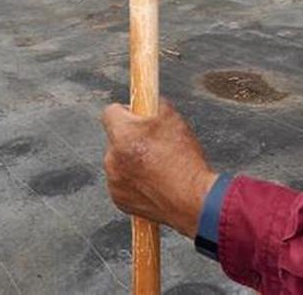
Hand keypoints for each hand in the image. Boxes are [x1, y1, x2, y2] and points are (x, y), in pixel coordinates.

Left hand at [100, 100, 218, 237]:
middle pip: (115, 138)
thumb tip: (150, 102)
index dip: (126, 111)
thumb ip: (156, 105)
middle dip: (131, 138)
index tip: (137, 115)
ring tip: (158, 165)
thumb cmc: (185, 161)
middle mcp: (112, 159)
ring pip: (118, 161)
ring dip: (131, 160)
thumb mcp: (174, 119)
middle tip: (154, 143)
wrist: (192, 200)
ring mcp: (114, 181)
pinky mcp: (119, 200)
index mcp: (123, 135)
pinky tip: (154, 182)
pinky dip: (133, 181)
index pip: (109, 112)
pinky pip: (122, 182)